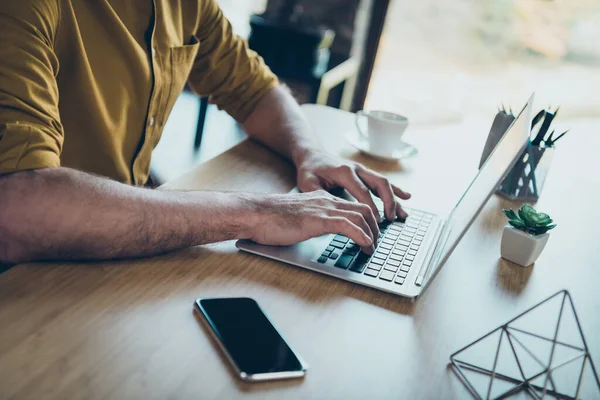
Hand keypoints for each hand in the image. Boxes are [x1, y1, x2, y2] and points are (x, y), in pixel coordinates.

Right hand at [244, 191, 378, 253]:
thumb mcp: (298, 218)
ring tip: (372, 249)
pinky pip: (349, 225)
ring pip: (361, 216)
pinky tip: (365, 246)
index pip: (354, 205)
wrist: (254, 214)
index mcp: (322, 199)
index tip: (371, 234)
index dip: (368, 220)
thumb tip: (320, 234)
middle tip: (376, 243)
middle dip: (375, 227)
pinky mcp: (319, 220)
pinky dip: (362, 236)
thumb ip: (312, 222)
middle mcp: (327, 201)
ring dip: (372, 234)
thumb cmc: (269, 219)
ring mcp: (323, 209)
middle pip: (364, 209)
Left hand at [295, 149, 410, 221]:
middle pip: (379, 183)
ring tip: (403, 214)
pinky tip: (407, 197)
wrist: (312, 155)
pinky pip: (382, 181)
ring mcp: (362, 170)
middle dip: (388, 201)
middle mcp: (356, 169)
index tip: (377, 221)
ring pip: (384, 182)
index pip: (362, 191)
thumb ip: (318, 194)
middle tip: (391, 219)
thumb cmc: (309, 170)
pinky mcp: (364, 173)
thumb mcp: (307, 183)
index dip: (371, 206)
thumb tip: (329, 209)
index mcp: (344, 172)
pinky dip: (395, 189)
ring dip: (395, 198)